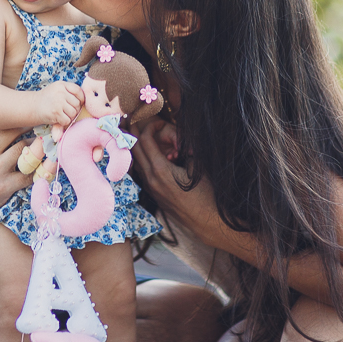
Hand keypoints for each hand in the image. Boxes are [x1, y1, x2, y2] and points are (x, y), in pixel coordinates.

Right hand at [0, 110, 32, 229]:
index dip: (13, 114)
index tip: (23, 113)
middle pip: (15, 130)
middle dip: (29, 125)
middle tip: (40, 124)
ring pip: (24, 150)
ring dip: (36, 146)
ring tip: (44, 143)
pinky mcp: (4, 187)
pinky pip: (28, 175)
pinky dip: (38, 171)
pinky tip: (43, 167)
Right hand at [36, 81, 82, 126]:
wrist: (32, 106)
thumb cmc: (48, 99)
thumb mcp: (57, 90)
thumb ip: (70, 92)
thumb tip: (85, 98)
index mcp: (61, 85)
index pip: (78, 90)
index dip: (81, 98)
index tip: (78, 102)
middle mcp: (60, 92)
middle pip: (77, 103)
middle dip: (74, 109)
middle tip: (66, 110)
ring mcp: (58, 102)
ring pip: (74, 113)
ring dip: (70, 117)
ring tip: (62, 114)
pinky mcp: (55, 112)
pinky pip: (67, 120)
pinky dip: (64, 122)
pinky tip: (58, 119)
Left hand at [131, 119, 218, 237]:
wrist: (209, 222)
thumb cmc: (208, 193)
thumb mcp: (198, 165)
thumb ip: (186, 147)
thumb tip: (178, 133)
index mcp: (160, 170)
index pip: (145, 141)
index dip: (150, 126)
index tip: (160, 121)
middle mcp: (151, 179)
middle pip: (135, 150)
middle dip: (134, 133)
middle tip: (133, 119)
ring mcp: (151, 188)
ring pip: (136, 163)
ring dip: (135, 147)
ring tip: (136, 133)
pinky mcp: (155, 195)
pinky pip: (142, 173)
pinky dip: (141, 159)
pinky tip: (146, 154)